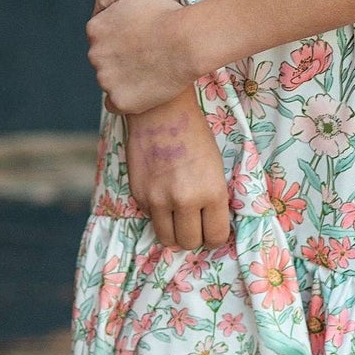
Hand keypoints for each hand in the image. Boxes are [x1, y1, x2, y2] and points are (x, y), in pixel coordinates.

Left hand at [86, 0, 195, 114]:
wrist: (188, 41)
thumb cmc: (165, 13)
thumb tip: (95, 7)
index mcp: (94, 29)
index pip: (100, 37)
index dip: (121, 38)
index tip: (140, 38)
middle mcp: (95, 55)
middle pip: (103, 60)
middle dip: (120, 58)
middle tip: (148, 54)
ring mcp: (106, 80)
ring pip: (109, 81)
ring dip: (124, 78)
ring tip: (151, 70)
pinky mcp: (121, 101)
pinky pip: (115, 104)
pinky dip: (126, 99)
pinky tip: (142, 90)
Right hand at [125, 89, 231, 249]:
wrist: (161, 111)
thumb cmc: (195, 135)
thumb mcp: (215, 167)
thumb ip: (213, 198)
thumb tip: (211, 226)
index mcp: (211, 192)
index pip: (215, 236)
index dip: (215, 237)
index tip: (213, 230)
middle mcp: (185, 200)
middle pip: (189, 243)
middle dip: (194, 238)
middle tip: (195, 224)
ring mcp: (158, 199)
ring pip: (167, 239)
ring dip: (174, 233)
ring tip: (179, 218)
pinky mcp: (138, 194)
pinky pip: (150, 218)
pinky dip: (158, 213)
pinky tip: (162, 193)